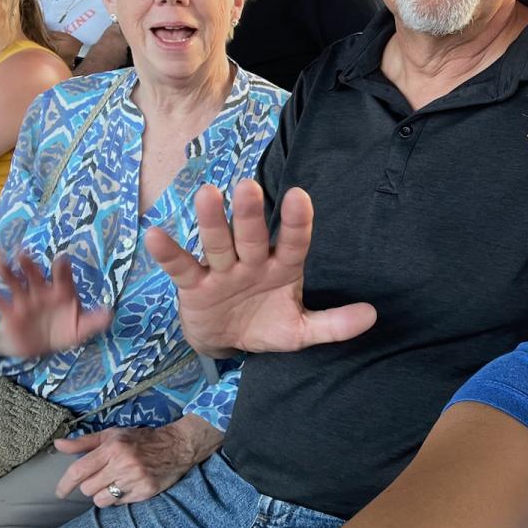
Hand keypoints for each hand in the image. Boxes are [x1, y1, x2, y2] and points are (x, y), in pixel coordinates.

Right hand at [0, 252, 111, 357]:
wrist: (42, 346)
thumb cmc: (64, 330)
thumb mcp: (82, 329)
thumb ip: (95, 321)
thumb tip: (110, 314)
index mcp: (62, 292)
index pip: (63, 277)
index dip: (62, 268)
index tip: (61, 258)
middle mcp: (42, 291)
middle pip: (36, 275)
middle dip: (30, 264)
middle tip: (22, 252)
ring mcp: (25, 300)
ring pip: (15, 282)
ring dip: (7, 271)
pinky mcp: (10, 312)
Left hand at [53, 414, 222, 506]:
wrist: (177, 445)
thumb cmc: (141, 439)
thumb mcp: (112, 435)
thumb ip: (84, 442)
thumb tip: (58, 445)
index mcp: (112, 447)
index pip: (79, 470)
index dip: (65, 484)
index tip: (60, 492)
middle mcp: (122, 464)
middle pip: (88, 489)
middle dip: (90, 486)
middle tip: (101, 477)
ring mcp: (135, 479)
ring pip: (101, 500)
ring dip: (102, 495)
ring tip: (113, 484)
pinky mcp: (145, 492)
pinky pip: (118, 504)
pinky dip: (118, 498)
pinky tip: (127, 486)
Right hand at [144, 180, 375, 357]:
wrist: (226, 341)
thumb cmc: (266, 324)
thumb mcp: (300, 331)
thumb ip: (333, 324)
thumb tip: (372, 316)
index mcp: (282, 268)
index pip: (294, 243)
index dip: (298, 222)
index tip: (300, 196)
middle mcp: (252, 262)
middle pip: (251, 236)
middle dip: (250, 214)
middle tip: (248, 186)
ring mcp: (221, 271)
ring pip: (217, 243)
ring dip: (212, 221)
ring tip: (208, 194)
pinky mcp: (194, 286)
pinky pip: (181, 267)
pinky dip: (168, 253)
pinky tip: (155, 235)